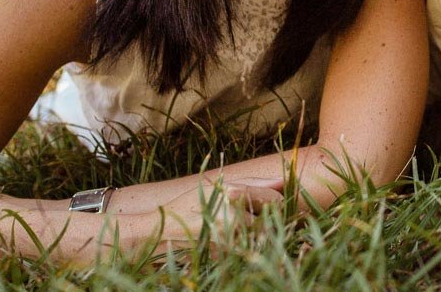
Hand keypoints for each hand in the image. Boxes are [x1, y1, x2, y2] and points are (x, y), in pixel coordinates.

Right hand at [135, 177, 283, 256]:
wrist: (157, 234)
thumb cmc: (190, 204)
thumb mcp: (219, 186)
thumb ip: (254, 184)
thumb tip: (283, 181)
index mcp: (233, 195)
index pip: (275, 202)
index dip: (274, 203)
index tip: (266, 204)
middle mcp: (233, 218)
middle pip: (271, 222)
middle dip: (266, 219)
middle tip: (249, 217)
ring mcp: (229, 241)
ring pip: (261, 237)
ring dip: (256, 233)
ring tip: (235, 227)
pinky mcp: (224, 258)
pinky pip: (247, 250)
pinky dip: (244, 245)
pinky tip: (226, 239)